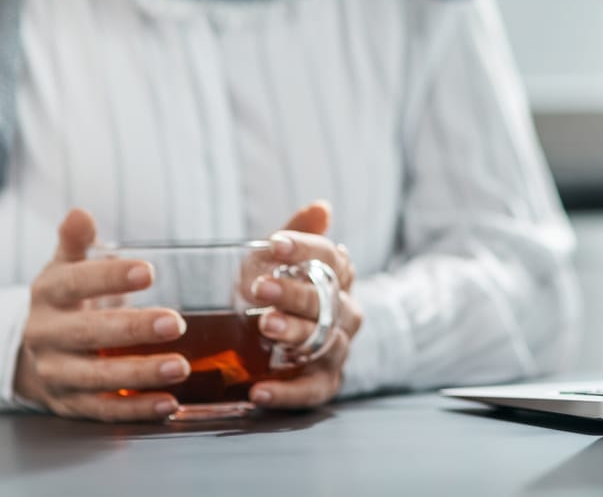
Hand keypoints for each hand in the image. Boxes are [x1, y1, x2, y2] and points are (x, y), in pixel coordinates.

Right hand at [13, 209, 189, 421]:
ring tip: (180, 367)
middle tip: (176, 322)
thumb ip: (76, 242)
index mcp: (47, 295)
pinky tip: (168, 403)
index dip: (111, 277)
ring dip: (139, 374)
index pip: (76, 283)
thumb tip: (79, 213)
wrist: (24, 350)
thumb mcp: (64, 267)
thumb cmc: (62, 300)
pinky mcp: (69, 405)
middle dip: (132, 329)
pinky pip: (103, 411)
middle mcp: (46, 336)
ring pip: (96, 378)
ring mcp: (56, 374)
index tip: (150, 271)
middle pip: (88, 334)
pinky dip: (136, 410)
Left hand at [242, 200, 364, 410]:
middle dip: (294, 294)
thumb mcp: (279, 262)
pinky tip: (258, 390)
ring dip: (294, 334)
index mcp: (338, 279)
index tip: (274, 243)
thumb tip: (321, 208)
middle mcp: (345, 314)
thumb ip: (297, 235)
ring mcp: (336, 351)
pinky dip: (285, 394)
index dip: (305, 250)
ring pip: (323, 343)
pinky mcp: (323, 385)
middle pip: (328, 302)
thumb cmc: (280, 293)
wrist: (287, 342)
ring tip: (265, 327)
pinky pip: (311, 392)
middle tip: (260, 288)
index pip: (331, 259)